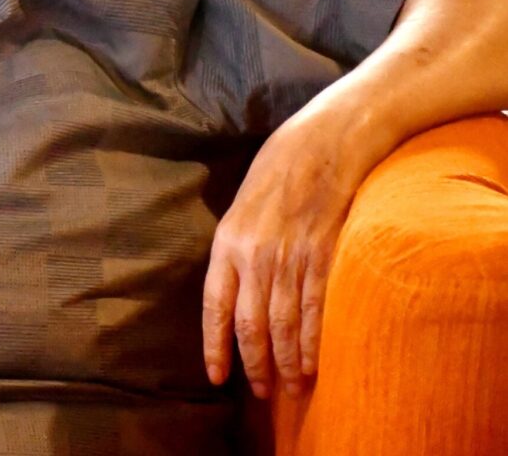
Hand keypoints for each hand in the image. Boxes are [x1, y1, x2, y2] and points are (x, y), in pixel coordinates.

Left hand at [202, 114, 358, 399]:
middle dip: (254, 364)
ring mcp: (290, 257)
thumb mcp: (239, 206)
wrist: (320, 144)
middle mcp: (254, 255)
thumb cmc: (276, 171)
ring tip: (289, 388)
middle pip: (250, 324)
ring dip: (286, 362)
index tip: (216, 377)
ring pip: (284, 325)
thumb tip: (231, 289)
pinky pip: (315, 310)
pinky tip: (313, 365)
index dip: (215, 345)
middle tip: (260, 392)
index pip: (214, 306)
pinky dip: (313, 343)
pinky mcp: (323, 255)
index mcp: (226, 243)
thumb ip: (235, 248)